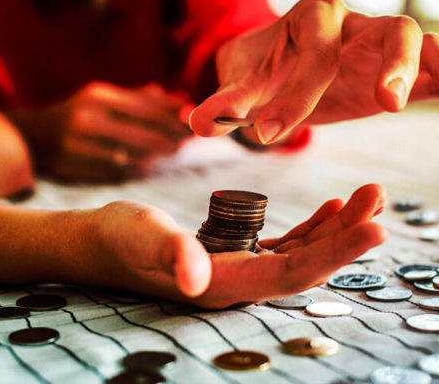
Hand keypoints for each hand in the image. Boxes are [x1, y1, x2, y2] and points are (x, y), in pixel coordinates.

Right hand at [7, 82, 192, 180]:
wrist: (37, 136)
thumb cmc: (83, 114)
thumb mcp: (107, 98)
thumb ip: (144, 99)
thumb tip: (183, 102)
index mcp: (98, 98)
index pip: (148, 110)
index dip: (175, 119)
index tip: (194, 125)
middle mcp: (89, 120)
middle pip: (145, 135)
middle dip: (172, 139)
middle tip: (189, 142)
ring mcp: (81, 147)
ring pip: (134, 157)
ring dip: (158, 155)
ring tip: (172, 150)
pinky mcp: (78, 169)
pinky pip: (118, 173)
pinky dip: (138, 168)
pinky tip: (148, 164)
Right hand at [88, 184, 385, 308]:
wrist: (106, 241)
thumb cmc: (120, 238)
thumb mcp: (141, 238)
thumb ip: (168, 254)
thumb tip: (192, 277)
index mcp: (223, 284)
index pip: (292, 274)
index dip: (334, 255)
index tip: (373, 229)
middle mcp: (240, 282)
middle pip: (307, 263)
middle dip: (347, 236)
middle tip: (378, 201)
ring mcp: (241, 268)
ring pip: (301, 252)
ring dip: (336, 228)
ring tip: (365, 199)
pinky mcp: (237, 252)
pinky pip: (285, 243)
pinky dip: (311, 226)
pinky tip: (331, 210)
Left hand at [190, 0, 438, 144]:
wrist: (280, 67)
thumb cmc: (263, 71)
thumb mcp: (243, 85)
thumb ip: (225, 104)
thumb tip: (197, 123)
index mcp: (310, 19)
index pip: (314, 53)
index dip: (295, 94)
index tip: (268, 133)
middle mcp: (350, 24)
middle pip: (385, 31)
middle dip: (389, 65)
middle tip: (385, 102)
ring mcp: (375, 44)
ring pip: (414, 41)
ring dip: (424, 65)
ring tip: (428, 91)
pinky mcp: (392, 69)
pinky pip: (428, 67)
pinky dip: (438, 75)